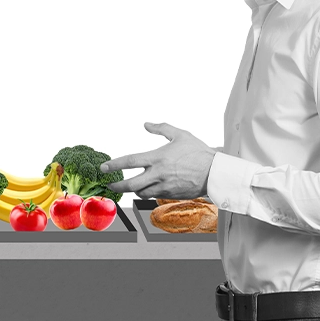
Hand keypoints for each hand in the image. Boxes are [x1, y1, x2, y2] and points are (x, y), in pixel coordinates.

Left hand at [101, 123, 216, 199]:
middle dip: (117, 186)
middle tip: (109, 185)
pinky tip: (146, 188)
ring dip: (132, 190)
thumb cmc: (199, 152)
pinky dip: (146, 193)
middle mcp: (159, 174)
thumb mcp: (180, 134)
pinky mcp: (170, 195)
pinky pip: (152, 196)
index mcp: (158, 158)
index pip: (130, 161)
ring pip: (140, 193)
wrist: (215, 172)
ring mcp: (164, 186)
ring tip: (129, 186)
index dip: (114, 165)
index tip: (103, 167)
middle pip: (130, 185)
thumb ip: (161, 128)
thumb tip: (146, 124)